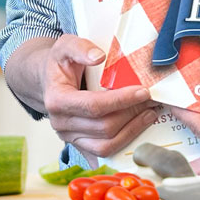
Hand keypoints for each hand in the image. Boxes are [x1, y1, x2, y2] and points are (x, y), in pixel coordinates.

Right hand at [41, 34, 157, 161]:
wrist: (48, 81)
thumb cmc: (59, 65)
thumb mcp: (65, 46)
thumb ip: (80, 47)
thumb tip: (99, 57)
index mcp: (57, 100)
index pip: (94, 106)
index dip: (121, 100)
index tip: (143, 91)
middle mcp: (62, 123)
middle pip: (103, 127)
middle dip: (132, 113)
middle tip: (151, 100)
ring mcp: (70, 138)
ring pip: (106, 145)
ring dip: (132, 130)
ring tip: (149, 114)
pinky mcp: (79, 145)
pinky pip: (103, 153)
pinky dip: (124, 144)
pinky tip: (139, 130)